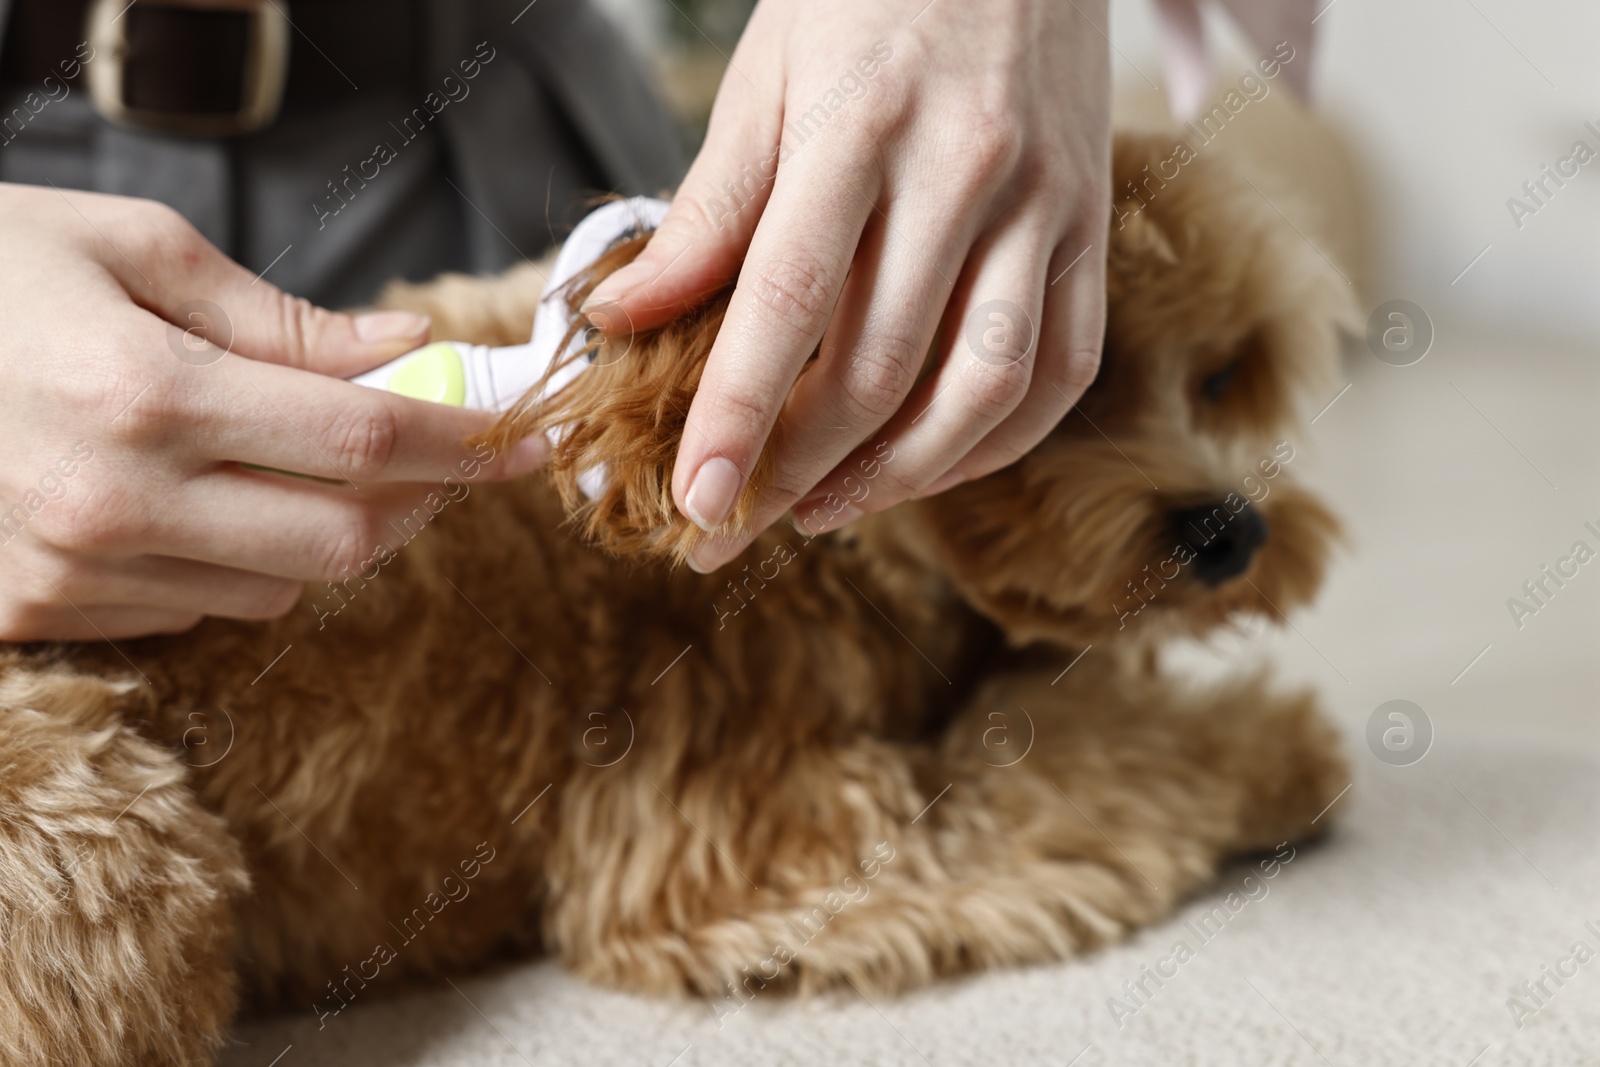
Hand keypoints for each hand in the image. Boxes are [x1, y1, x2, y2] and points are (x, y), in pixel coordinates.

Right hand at [0, 184, 544, 640]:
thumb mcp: (126, 248)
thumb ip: (275, 318)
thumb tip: (400, 350)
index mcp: (147, 391)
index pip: (366, 438)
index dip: (466, 441)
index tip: (530, 438)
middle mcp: (115, 500)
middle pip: (345, 537)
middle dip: (422, 501)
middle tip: (446, 456)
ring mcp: (72, 572)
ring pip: (281, 585)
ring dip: (331, 531)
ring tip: (306, 462)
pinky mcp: (36, 614)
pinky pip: (196, 609)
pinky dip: (241, 562)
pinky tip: (211, 502)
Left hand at [585, 0, 1110, 569]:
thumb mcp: (768, 75)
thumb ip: (708, 208)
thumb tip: (624, 319)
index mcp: (860, 124)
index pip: (790, 301)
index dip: (738, 414)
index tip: (693, 501)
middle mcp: (964, 171)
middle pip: (881, 366)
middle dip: (796, 470)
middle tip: (731, 527)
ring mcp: (1044, 205)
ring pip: (981, 387)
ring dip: (896, 478)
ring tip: (820, 511)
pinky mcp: (1092, 228)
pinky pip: (1060, 368)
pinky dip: (991, 442)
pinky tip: (924, 466)